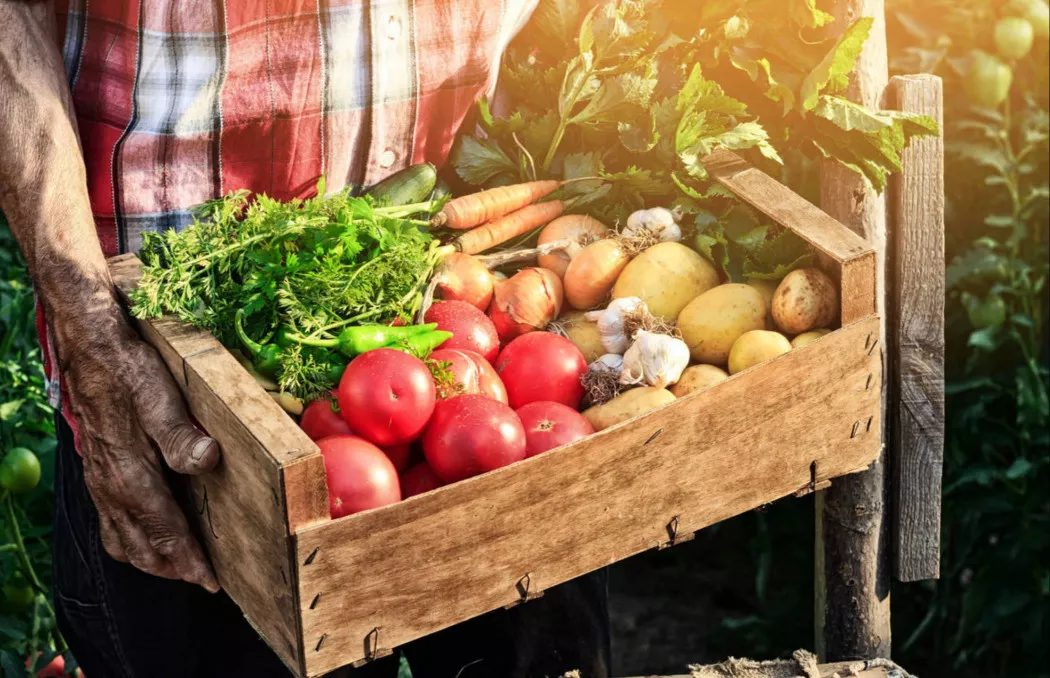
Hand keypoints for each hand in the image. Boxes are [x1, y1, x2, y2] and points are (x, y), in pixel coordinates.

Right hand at [56, 306, 221, 591]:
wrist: (85, 338)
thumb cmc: (126, 363)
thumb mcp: (157, 390)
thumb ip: (178, 431)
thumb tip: (207, 461)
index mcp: (127, 468)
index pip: (161, 526)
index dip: (186, 556)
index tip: (210, 579)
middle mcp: (109, 479)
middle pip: (138, 541)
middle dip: (168, 566)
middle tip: (200, 580)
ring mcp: (99, 474)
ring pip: (120, 533)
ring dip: (147, 556)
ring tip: (174, 566)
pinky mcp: (97, 463)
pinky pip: (109, 515)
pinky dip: (128, 535)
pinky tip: (141, 532)